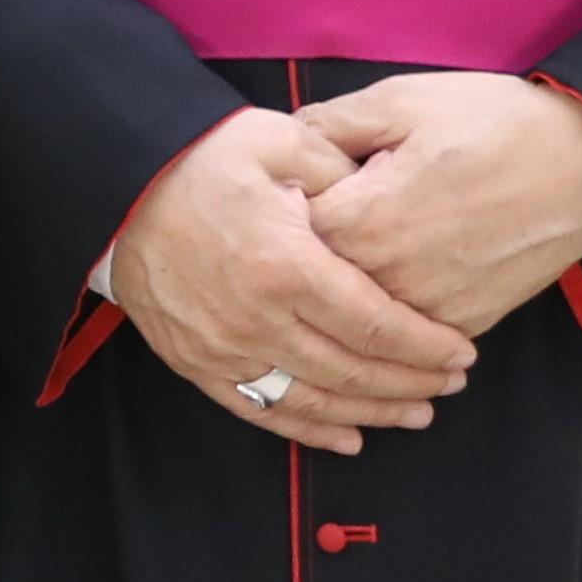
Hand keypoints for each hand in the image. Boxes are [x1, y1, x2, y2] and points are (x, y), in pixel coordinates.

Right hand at [107, 109, 474, 454]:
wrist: (118, 184)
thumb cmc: (203, 158)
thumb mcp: (285, 143)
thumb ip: (347, 176)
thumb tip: (393, 203)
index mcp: (286, 265)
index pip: (374, 324)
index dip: (425, 345)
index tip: (462, 351)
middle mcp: (256, 319)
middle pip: (352, 371)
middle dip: (412, 382)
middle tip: (452, 383)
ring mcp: (224, 349)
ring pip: (313, 401)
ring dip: (371, 413)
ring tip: (416, 414)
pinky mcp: (197, 364)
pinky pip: (262, 411)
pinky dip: (309, 431)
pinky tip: (349, 438)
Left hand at [292, 71, 581, 340]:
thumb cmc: (495, 123)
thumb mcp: (402, 100)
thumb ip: (329, 124)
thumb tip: (281, 145)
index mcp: (358, 222)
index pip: (286, 231)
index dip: (289, 206)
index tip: (304, 187)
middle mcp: (384, 281)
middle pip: (317, 280)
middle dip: (316, 249)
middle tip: (341, 214)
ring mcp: (425, 313)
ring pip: (361, 312)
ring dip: (356, 283)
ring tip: (387, 237)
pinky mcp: (462, 327)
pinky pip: (409, 329)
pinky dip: (400, 309)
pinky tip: (414, 270)